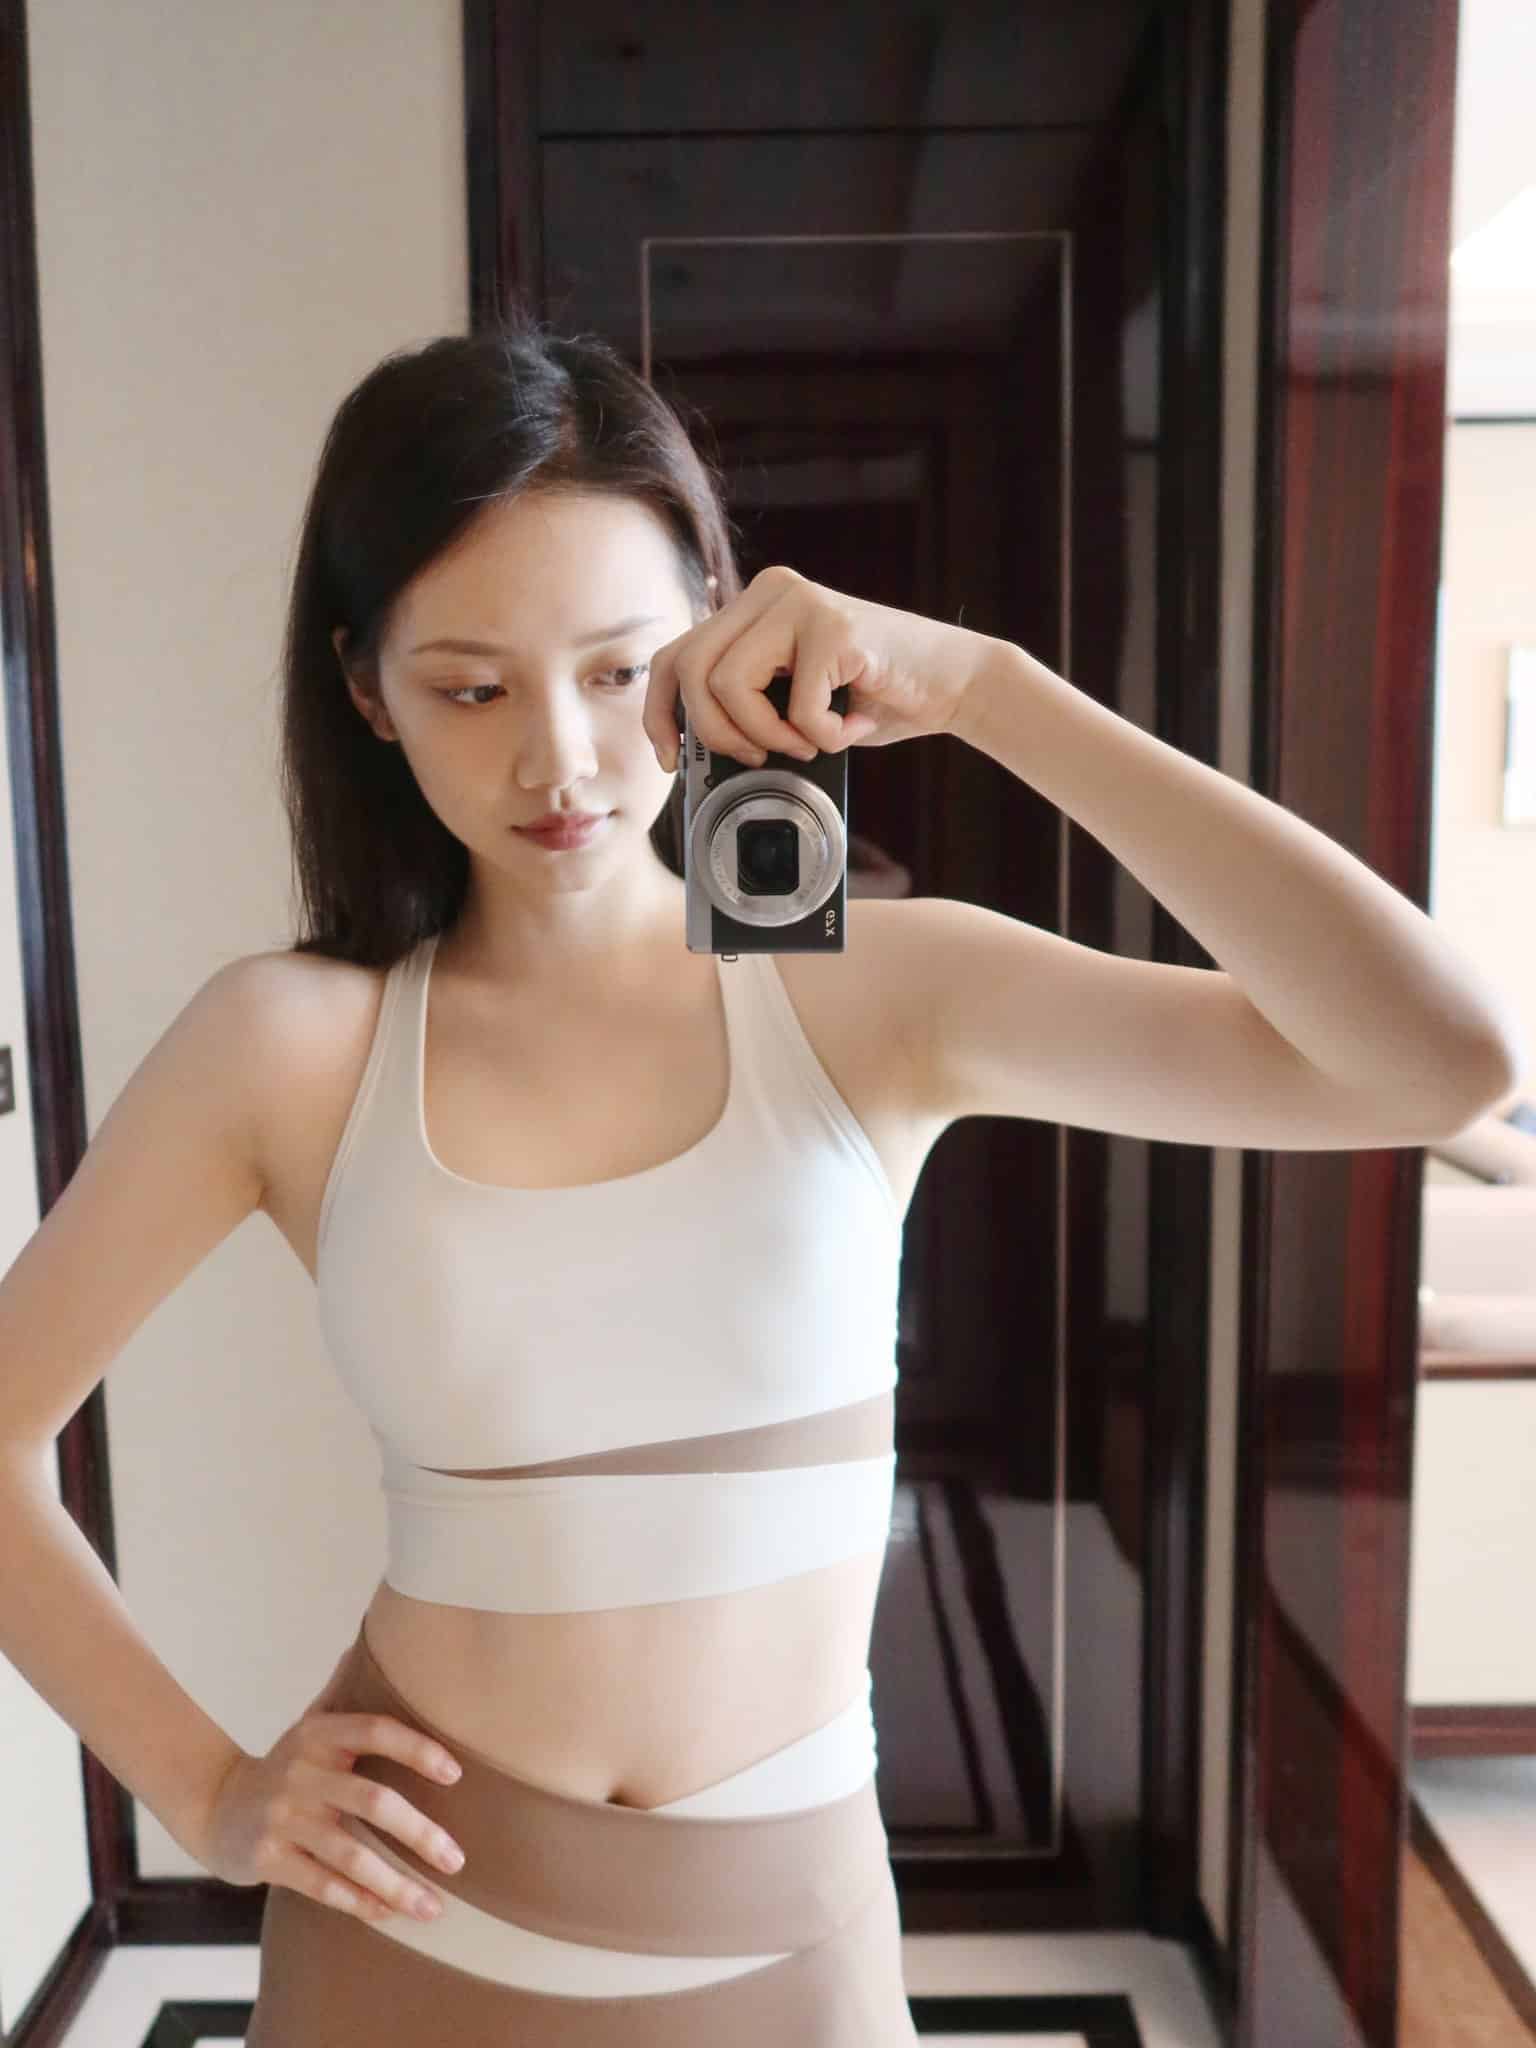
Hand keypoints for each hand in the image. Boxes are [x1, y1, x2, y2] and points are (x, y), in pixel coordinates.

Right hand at [196, 1646, 466, 1926]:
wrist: (215, 1807)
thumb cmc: (285, 1765)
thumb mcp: (311, 1725)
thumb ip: (345, 1691)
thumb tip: (379, 1637)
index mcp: (318, 1734)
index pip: (376, 1731)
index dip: (418, 1749)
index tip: (457, 1774)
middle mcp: (301, 1772)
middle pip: (372, 1801)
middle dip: (420, 1834)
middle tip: (458, 1860)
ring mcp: (283, 1818)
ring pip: (349, 1854)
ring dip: (396, 1884)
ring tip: (433, 1907)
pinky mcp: (268, 1858)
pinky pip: (321, 1884)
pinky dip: (358, 1902)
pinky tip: (389, 1915)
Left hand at [642, 563, 1001, 770]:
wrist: (954, 681)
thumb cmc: (874, 697)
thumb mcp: (794, 700)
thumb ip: (748, 703)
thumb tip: (695, 751)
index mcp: (752, 606)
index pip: (673, 655)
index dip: (660, 712)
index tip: (674, 758)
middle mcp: (769, 591)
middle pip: (689, 670)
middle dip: (715, 733)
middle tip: (758, 758)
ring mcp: (799, 602)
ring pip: (729, 686)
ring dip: (769, 736)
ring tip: (812, 742)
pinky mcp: (833, 626)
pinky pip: (796, 705)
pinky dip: (824, 734)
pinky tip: (855, 722)